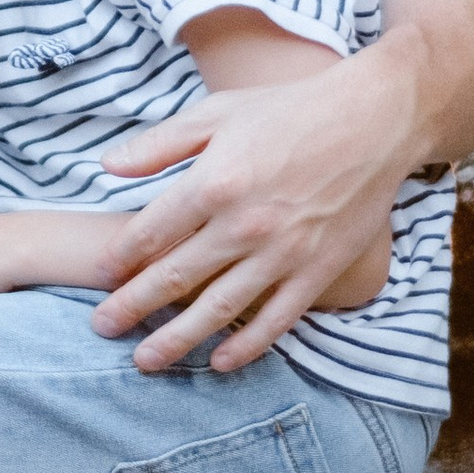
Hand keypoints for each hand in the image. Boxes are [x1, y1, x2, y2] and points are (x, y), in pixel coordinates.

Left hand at [88, 48, 415, 373]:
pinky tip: (219, 362)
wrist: (372, 121)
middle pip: (174, 278)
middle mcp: (243, 225)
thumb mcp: (217, 112)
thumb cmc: (289, 111)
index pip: (149, 234)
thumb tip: (106, 167)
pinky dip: (245, 346)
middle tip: (101, 328)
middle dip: (131, 307)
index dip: (119, 260)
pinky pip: (275, 320)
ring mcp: (282, 254)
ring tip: (143, 360)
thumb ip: (159, 144)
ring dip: (176, 338)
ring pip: (217, 309)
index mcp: (213, 183)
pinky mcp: (318, 271)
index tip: (100, 276)